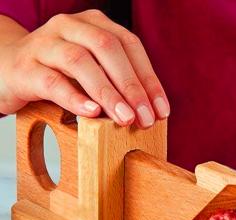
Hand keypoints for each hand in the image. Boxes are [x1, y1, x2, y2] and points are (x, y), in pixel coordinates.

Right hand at [0, 10, 168, 126]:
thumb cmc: (60, 72)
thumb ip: (117, 82)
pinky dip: (75, 97)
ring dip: (108, 93)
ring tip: (124, 119)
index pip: (129, 46)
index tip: (162, 110)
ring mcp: (46, 44)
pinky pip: (53, 81)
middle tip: (146, 118)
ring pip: (81, 62)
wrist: (8, 67)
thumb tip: (150, 111)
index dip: (149, 79)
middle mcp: (70, 27)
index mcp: (93, 24)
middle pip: (107, 49)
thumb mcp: (93, 71)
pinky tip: (92, 112)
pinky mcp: (26, 67)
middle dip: (132, 87)